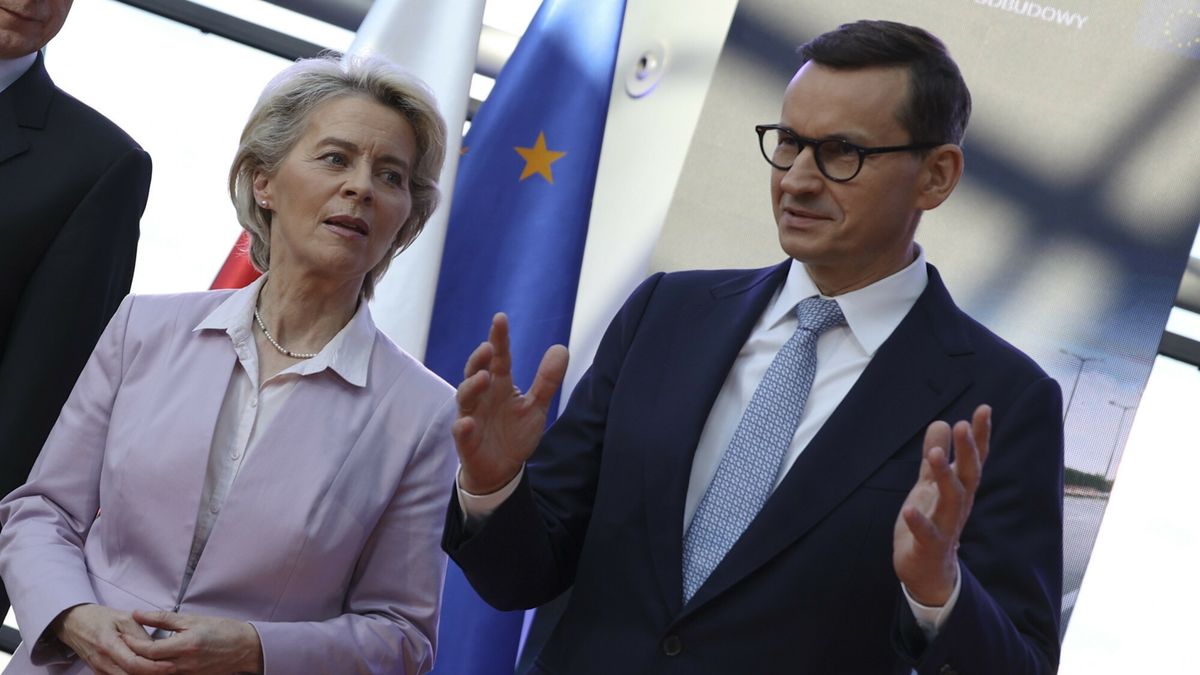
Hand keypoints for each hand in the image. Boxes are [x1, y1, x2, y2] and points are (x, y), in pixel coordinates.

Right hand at [52, 603, 173, 674]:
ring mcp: (99, 670)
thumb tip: (158, 649)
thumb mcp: (124, 618)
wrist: (74, 623)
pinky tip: (147, 671)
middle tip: (172, 670)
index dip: (154, 667)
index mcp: (108, 645)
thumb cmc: (100, 618)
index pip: (133, 664)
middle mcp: (102, 662)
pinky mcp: (99, 674)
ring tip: (162, 670)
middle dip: (152, 674)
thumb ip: (140, 634)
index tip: (171, 666)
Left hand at [122, 610, 262, 674]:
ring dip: (140, 667)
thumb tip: (138, 613)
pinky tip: (148, 664)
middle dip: (131, 659)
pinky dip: (153, 671)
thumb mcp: (192, 619)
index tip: (123, 635)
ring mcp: (187, 674)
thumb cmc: (222, 630)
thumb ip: (163, 618)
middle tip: (121, 648)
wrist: (244, 648)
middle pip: (147, 668)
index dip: (133, 643)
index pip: (149, 650)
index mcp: (185, 646)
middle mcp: (184, 664)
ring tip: (130, 656)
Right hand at [453, 313, 568, 493]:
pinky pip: (461, 432)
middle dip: (479, 359)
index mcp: (499, 385)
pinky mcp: (466, 441)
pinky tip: (467, 423)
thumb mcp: (535, 406)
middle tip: (489, 347)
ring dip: (471, 386)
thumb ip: (546, 380)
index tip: (500, 318)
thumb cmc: (514, 433)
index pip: (499, 358)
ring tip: (483, 377)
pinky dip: (463, 427)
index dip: (499, 338)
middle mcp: (482, 397)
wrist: (502, 469)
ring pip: (465, 397)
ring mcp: (472, 417)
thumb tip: (562, 348)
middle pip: (475, 372)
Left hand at [893, 404, 990, 605]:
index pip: (974, 459)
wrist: (928, 572)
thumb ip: (936, 456)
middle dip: (968, 451)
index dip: (980, 435)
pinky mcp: (929, 547)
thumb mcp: (930, 485)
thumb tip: (942, 422)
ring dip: (945, 477)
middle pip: (969, 475)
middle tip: (963, 425)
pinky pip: (927, 534)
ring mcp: (946, 526)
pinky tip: (909, 509)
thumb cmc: (931, 523)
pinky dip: (919, 522)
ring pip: (952, 500)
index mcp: (959, 490)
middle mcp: (958, 506)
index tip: (984, 409)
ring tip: (936, 455)